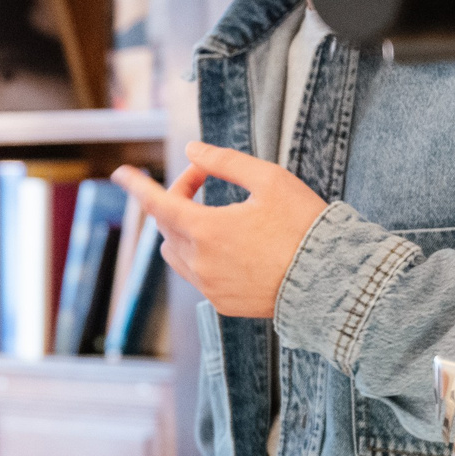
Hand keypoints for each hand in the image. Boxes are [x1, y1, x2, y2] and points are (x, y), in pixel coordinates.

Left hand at [112, 142, 329, 319]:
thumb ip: (225, 163)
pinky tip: (231, 246)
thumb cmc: (305, 225)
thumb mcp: (271, 180)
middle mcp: (200, 262)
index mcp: (206, 230)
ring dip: (183, 229)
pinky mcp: (223, 303)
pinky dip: (201, 255)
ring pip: (176, 252)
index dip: (137, 185)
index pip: (156, 204)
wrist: (333, 281)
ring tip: (216, 213)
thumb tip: (192, 151)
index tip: (121, 173)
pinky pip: (197, 275)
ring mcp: (209, 287)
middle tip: (205, 179)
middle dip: (178, 197)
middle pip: (167, 224)